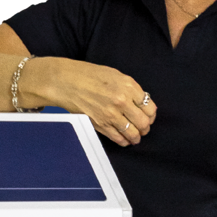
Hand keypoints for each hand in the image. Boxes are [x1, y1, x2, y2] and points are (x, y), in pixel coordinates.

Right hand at [27, 57, 156, 145]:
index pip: (150, 108)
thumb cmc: (90, 75)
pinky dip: (124, 141)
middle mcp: (122, 101)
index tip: (149, 117)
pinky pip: (117, 137)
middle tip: (144, 129)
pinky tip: (125, 141)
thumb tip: (142, 102)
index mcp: (129, 87)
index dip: (151, 115)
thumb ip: (131, 89)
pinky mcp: (99, 124)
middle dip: (145, 128)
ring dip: (136, 137)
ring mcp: (110, 114)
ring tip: (136, 137)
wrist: (66, 82)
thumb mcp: (116, 75)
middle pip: (143, 122)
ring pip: (132, 133)